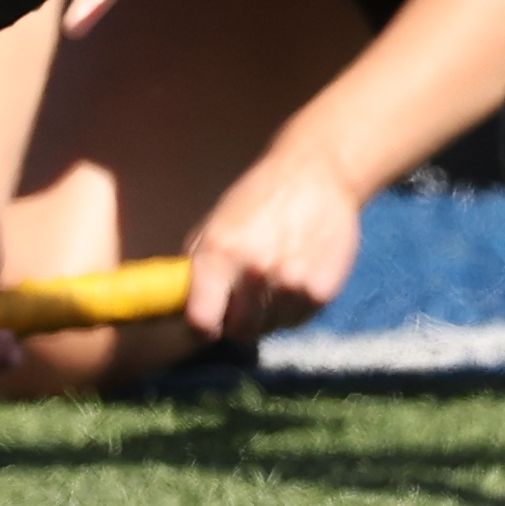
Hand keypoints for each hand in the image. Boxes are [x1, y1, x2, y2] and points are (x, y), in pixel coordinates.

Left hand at [185, 144, 367, 344]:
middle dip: (238, 319)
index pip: (201, 320)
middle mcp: (254, 271)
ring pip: (270, 327)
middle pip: (239, 331)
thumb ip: (198, 267)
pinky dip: (294, 307)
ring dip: (269, 313)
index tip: (209, 320)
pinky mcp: (321, 291)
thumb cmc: (258, 198)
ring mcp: (291, 284)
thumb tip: (183, 307)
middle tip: (245, 297)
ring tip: (274, 279)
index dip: (203, 325)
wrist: (315, 174)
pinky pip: (298, 320)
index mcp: (219, 253)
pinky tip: (296, 277)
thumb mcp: (215, 224)